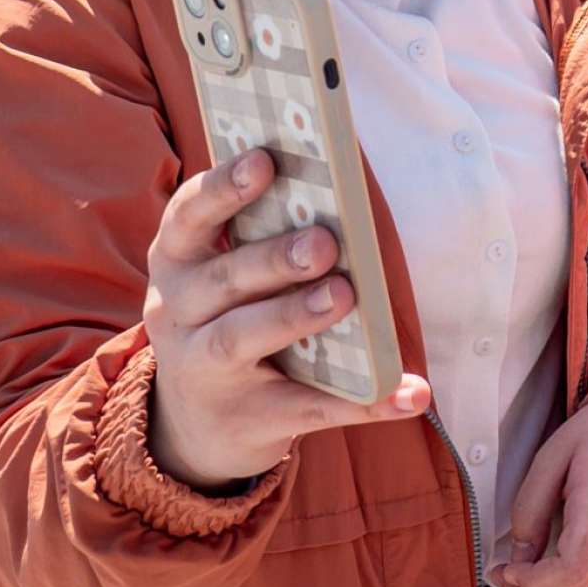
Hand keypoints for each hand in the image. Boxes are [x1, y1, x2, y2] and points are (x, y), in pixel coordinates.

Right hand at [141, 148, 430, 489]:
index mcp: (178, 262)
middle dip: (272, 257)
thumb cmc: (228, 318)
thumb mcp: (223, 276)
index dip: (222, 187)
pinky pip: (308, 408)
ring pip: (242, 338)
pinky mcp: (248, 419)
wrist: (197, 425)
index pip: (188, 216)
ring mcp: (204, 371)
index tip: (265, 160)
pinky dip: (362, 401)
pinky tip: (410, 392)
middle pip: (222, 278)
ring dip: (296, 315)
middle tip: (323, 242)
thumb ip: (260, 237)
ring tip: (344, 296)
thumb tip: (335, 191)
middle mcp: (177, 313)